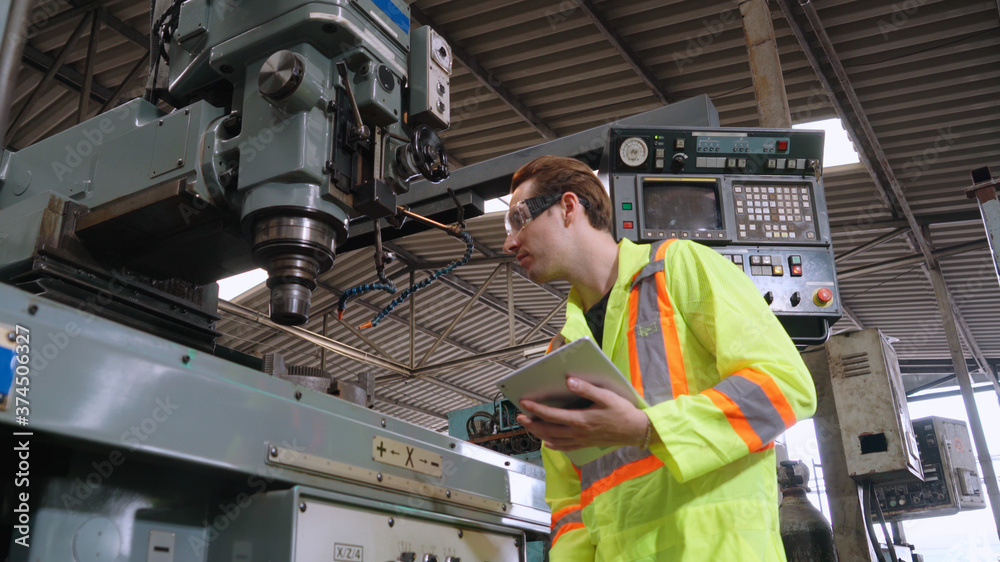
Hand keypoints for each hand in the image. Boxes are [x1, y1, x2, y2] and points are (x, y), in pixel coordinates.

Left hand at [516, 377, 648, 450]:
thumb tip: (569, 382)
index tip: (524, 403)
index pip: (552, 415)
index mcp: (581, 420)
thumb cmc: (622, 412)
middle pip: (548, 430)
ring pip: (554, 440)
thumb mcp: (606, 397)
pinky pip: (566, 447)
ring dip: (539, 434)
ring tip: (529, 426)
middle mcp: (578, 432)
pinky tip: (548, 443)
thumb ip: (586, 389)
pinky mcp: (586, 444)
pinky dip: (554, 445)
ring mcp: (581, 440)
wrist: (636, 431)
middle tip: (519, 416)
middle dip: (532, 423)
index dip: (536, 409)